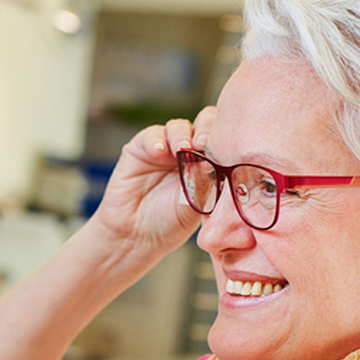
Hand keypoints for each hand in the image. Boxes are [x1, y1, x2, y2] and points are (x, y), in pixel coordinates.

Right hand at [94, 106, 215, 253]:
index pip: (221, 139)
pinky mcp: (141, 148)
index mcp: (208, 164)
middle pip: (203, 124)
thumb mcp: (196, 205)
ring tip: (182, 150)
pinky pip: (152, 134)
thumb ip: (206, 182)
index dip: (223, 140)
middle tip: (202, 145)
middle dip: (205, 130)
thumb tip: (214, 162)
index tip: (222, 152)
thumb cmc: (169, 223)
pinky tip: (159, 152)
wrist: (136, 236)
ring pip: (178, 127)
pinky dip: (157, 140)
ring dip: (182, 136)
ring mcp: (165, 148)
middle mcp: (188, 152)